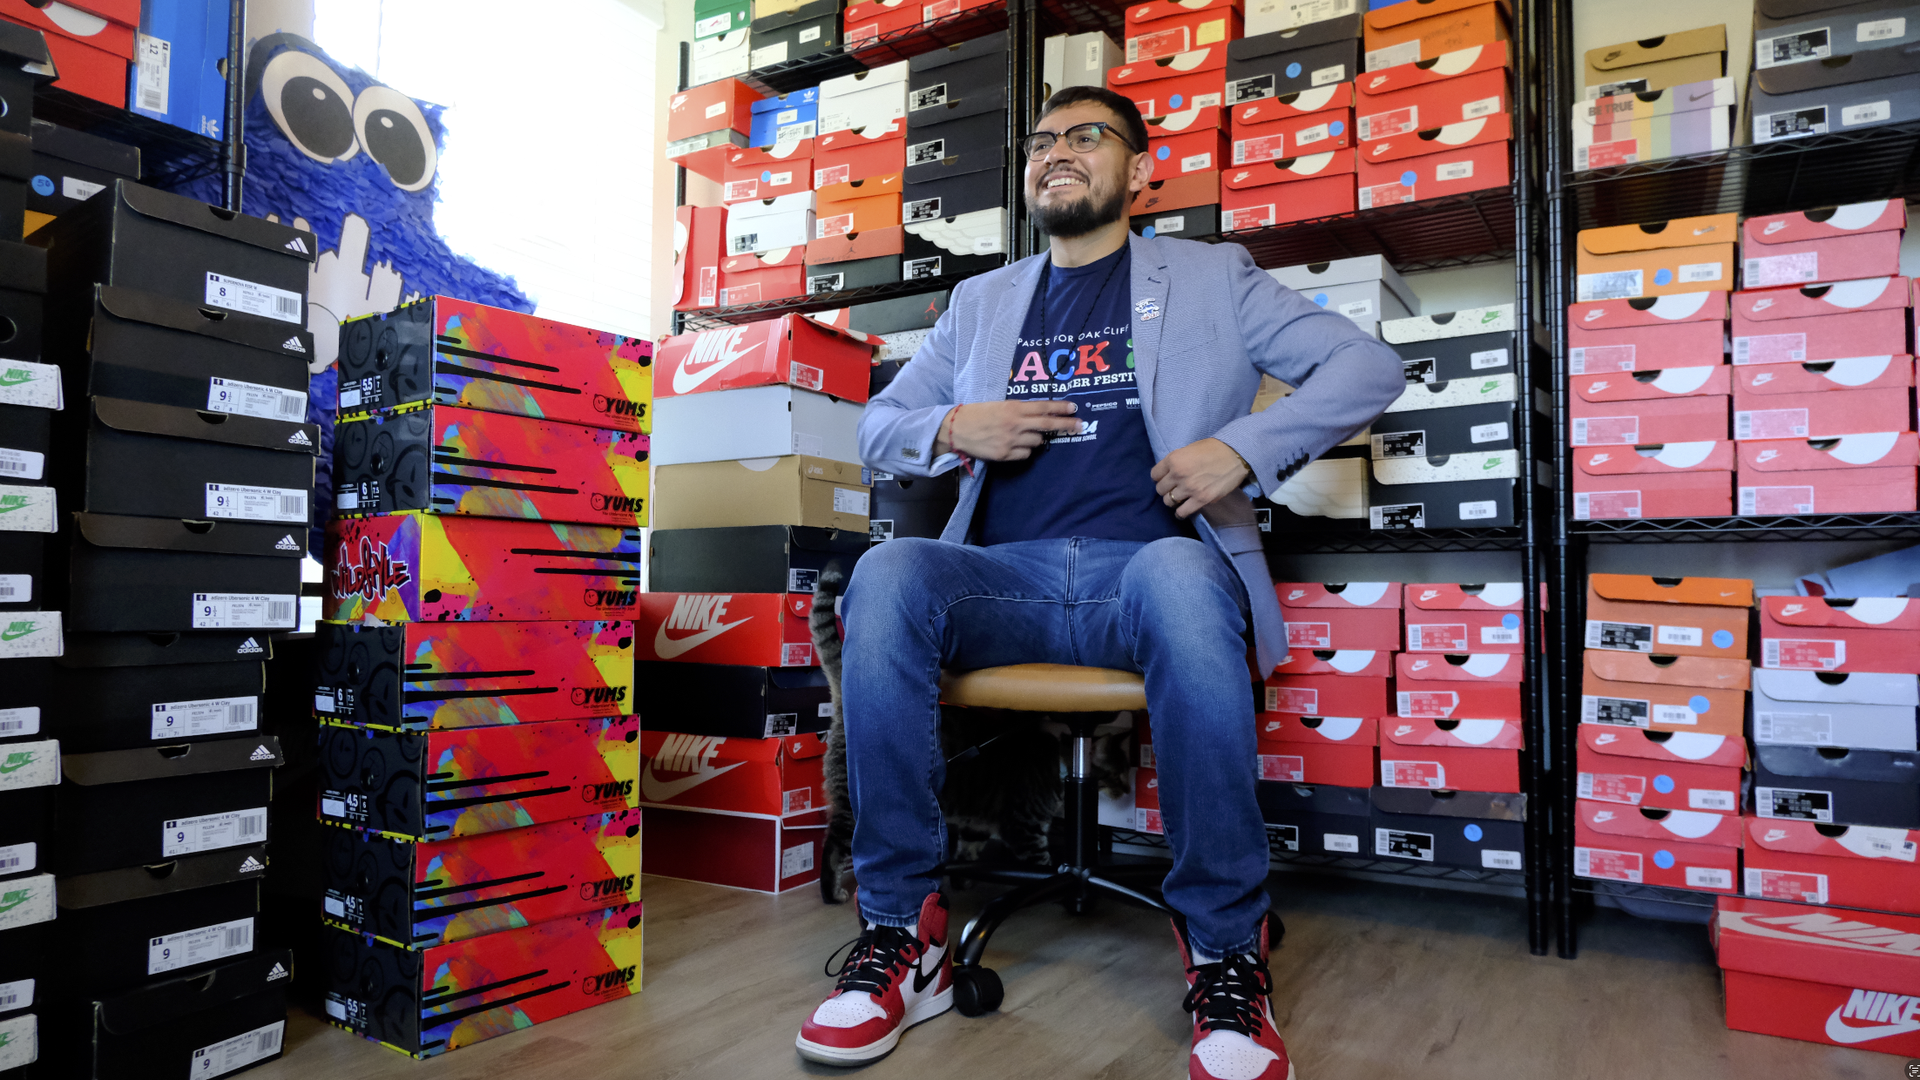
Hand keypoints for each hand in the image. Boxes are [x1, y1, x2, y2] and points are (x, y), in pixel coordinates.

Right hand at [936, 401, 1082, 461]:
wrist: (956, 428)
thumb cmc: (977, 413)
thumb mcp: (999, 405)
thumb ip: (1019, 410)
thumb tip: (1040, 415)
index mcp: (1013, 408)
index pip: (1043, 407)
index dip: (1060, 408)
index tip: (1074, 408)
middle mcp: (1015, 424)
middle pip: (1047, 425)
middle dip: (1066, 425)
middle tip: (1080, 425)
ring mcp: (1010, 440)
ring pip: (1037, 442)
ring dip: (1036, 439)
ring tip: (1022, 435)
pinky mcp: (1004, 454)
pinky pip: (1025, 455)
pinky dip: (1024, 451)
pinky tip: (1013, 446)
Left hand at [1151, 438, 1252, 518]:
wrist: (1235, 456)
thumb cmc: (1214, 449)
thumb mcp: (1189, 449)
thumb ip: (1176, 461)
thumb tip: (1168, 473)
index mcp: (1174, 459)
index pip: (1154, 475)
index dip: (1160, 477)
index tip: (1166, 479)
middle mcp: (1178, 475)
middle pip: (1160, 489)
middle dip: (1166, 489)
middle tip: (1174, 488)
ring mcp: (1189, 488)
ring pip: (1168, 501)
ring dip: (1173, 500)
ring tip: (1180, 498)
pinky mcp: (1201, 500)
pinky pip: (1182, 512)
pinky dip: (1180, 513)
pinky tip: (1182, 510)